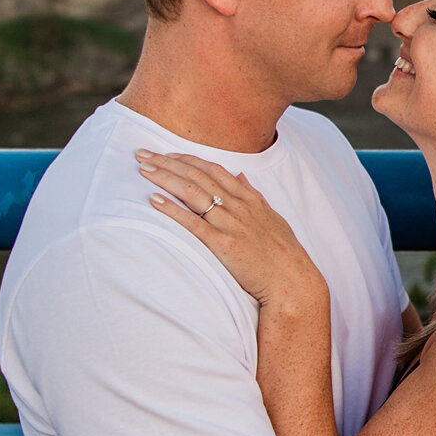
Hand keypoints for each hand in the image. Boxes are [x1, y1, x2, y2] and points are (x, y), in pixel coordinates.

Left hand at [138, 150, 325, 312]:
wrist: (292, 281)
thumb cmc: (284, 254)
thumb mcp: (272, 217)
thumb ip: (255, 195)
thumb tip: (241, 176)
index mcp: (250, 199)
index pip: (214, 170)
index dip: (188, 159)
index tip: (167, 153)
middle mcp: (239, 206)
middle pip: (198, 176)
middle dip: (168, 162)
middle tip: (143, 154)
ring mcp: (231, 224)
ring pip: (193, 193)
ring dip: (165, 178)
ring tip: (143, 169)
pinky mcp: (223, 245)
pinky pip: (193, 223)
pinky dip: (172, 210)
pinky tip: (154, 200)